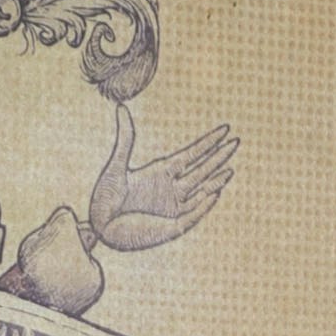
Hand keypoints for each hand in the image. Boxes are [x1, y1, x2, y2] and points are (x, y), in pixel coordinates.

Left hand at [87, 118, 239, 254]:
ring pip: (202, 192)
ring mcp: (173, 207)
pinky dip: (203, 205)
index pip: (192, 154)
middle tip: (235, 142)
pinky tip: (214, 193)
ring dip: (216, 181)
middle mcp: (171, 188)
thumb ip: (125, 138)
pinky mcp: (172, 226)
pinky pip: (193, 214)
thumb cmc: (105, 199)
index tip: (224, 130)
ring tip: (230, 169)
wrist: (99, 227)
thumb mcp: (116, 166)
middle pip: (201, 170)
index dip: (208, 143)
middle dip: (218, 157)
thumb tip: (122, 107)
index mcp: (161, 172)